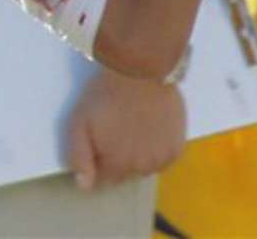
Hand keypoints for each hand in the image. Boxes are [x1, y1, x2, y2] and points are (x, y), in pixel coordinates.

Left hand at [66, 66, 187, 190]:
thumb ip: (78, 157)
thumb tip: (85, 186)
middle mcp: (141, 170)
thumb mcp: (78, 123)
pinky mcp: (178, 147)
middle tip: (117, 128)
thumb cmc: (105, 95)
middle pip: (126, 173)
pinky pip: (165, 158)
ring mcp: (162, 159)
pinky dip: (158, 148)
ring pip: (146, 166)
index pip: (105, 178)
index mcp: (116, 166)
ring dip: (139, 154)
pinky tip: (152, 128)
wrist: (141, 70)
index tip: (99, 139)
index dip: (99, 160)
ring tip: (134, 126)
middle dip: (119, 157)